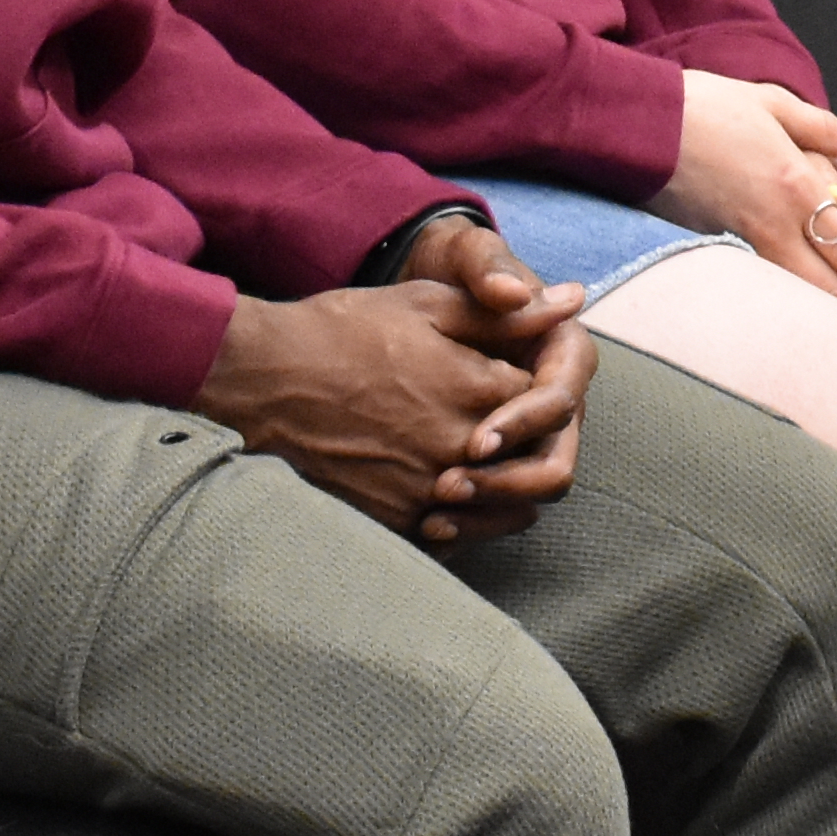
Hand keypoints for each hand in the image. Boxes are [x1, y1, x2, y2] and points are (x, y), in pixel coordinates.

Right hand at [197, 222, 592, 543]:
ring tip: (481, 462)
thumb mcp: (427, 303)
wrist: (263, 381)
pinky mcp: (395, 520)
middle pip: (536, 462)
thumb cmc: (342, 332)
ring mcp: (428, 490)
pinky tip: (442, 493)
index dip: (540, 393)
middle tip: (504, 427)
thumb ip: (505, 312)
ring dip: (504, 488)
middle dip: (530, 445)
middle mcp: (462, 446)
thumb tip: (574, 299)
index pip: (551, 403)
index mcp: (479, 388)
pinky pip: (454, 535)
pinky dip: (460, 519)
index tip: (516, 382)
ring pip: (504, 509)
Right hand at [663, 70, 836, 340]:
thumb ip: (823, 127)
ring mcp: (744, 236)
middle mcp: (778, 217)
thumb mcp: (772, 103)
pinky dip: (793, 308)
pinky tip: (807, 325)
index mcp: (800, 181)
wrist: (637, 122)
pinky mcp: (714, 244)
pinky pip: (764, 284)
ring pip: (802, 291)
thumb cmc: (705, 105)